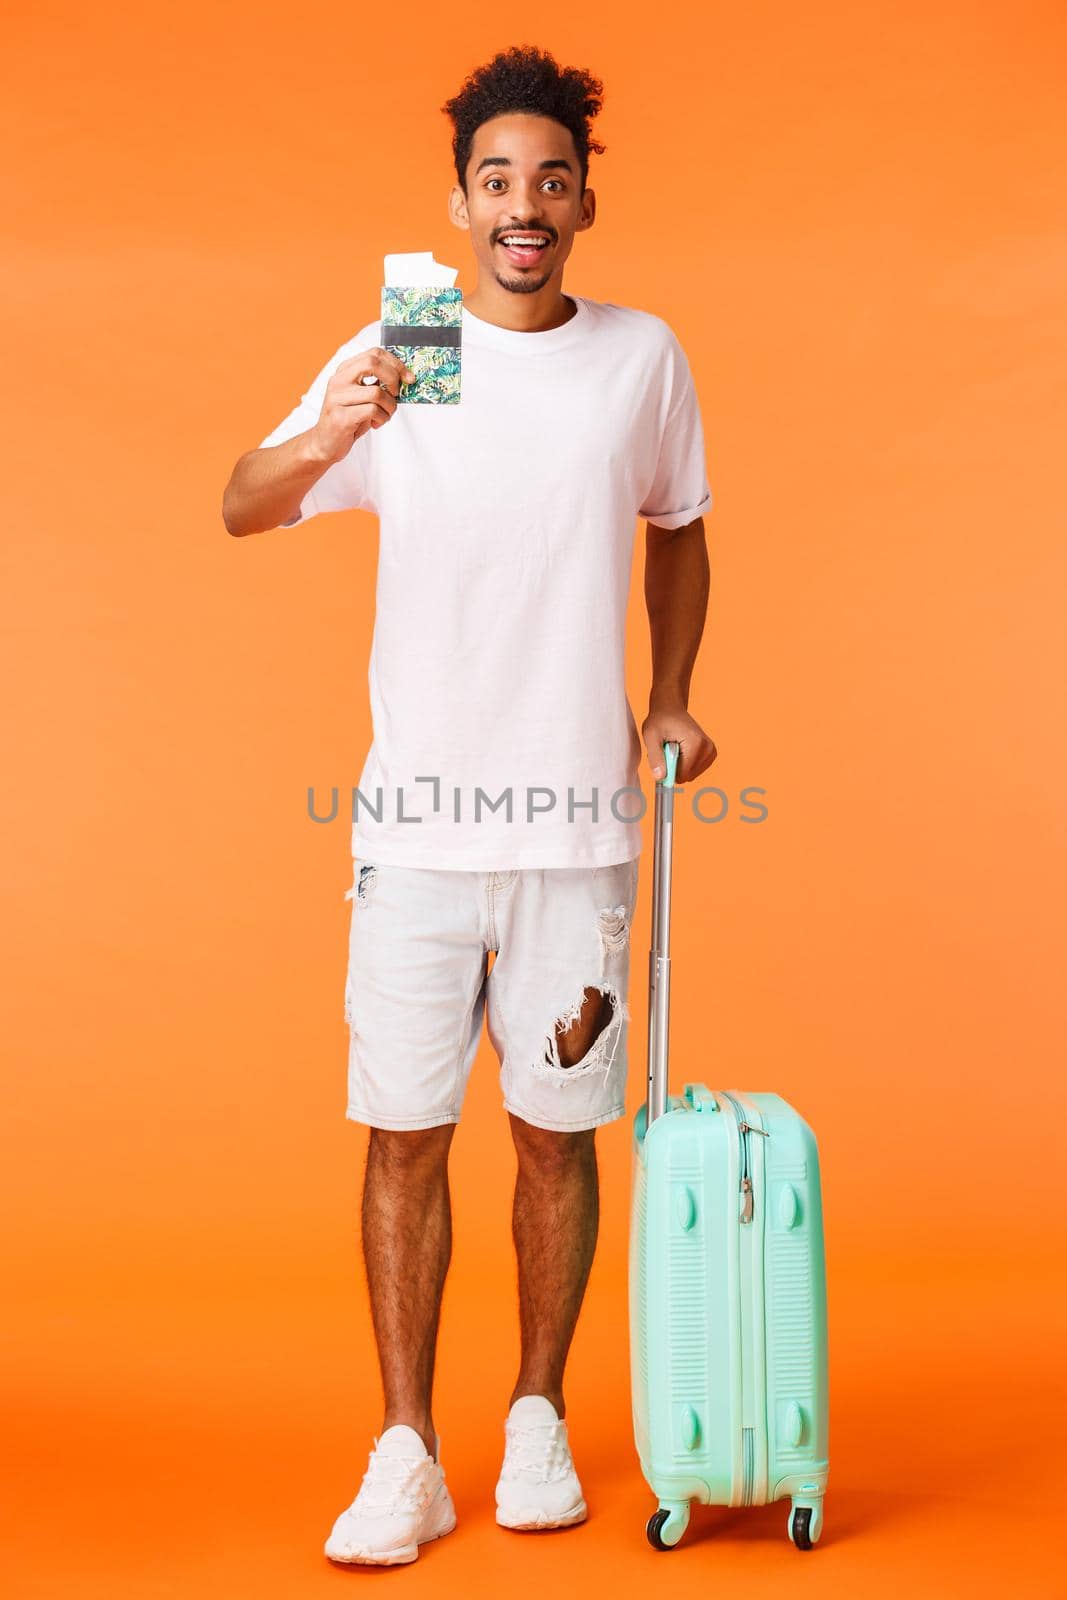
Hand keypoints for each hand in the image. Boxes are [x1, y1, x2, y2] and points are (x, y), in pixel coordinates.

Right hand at [309, 346, 414, 465]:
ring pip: (377, 392)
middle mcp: (339, 380)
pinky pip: (372, 411)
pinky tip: (376, 424)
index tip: (408, 377)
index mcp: (345, 371)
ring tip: (385, 415)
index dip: (396, 363)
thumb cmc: (348, 419)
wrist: (325, 443)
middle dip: (393, 378)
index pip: (374, 353)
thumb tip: (405, 377)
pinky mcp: (341, 417)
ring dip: (390, 407)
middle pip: (373, 363)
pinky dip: (382, 418)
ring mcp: (337, 398)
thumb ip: (378, 384)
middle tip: (397, 394)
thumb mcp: (363, 397)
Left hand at [641, 706, 717, 782]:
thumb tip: (660, 778)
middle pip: (688, 776)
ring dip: (678, 766)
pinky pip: (694, 771)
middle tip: (666, 749)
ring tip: (672, 748)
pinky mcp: (711, 753)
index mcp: (696, 744)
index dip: (668, 769)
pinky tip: (680, 750)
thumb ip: (655, 757)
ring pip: (691, 775)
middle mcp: (708, 747)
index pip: (682, 774)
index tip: (662, 753)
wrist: (670, 709)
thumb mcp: (651, 737)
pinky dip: (685, 764)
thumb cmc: (660, 720)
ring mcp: (711, 751)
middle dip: (673, 767)